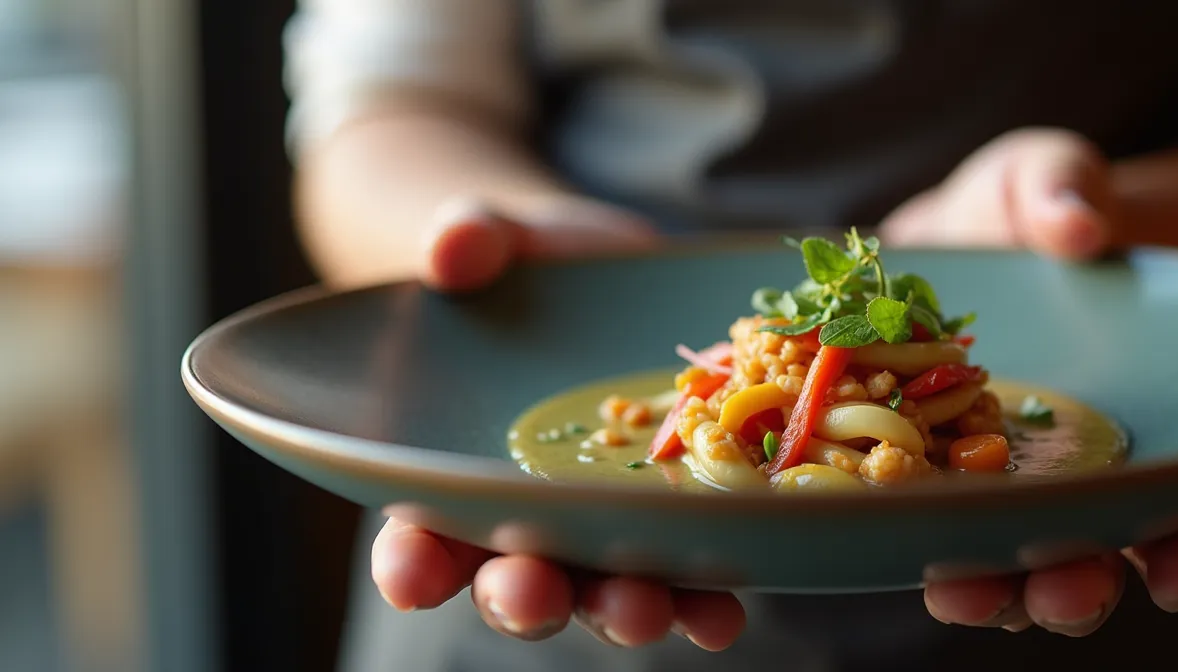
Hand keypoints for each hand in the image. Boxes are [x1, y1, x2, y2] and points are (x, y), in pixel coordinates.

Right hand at [379, 196, 742, 648]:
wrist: (613, 273)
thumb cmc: (530, 266)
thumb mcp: (500, 239)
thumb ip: (468, 237)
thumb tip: (451, 248)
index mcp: (458, 471)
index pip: (419, 532)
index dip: (410, 560)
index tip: (411, 572)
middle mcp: (529, 515)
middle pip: (514, 577)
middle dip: (522, 594)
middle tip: (532, 592)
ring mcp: (606, 521)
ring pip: (603, 587)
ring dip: (620, 609)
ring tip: (644, 607)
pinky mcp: (674, 508)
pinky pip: (688, 566)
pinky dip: (704, 594)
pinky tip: (723, 607)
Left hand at [878, 127, 1177, 634]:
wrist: (926, 236)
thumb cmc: (1006, 211)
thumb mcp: (1033, 178)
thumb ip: (1060, 187)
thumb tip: (1080, 225)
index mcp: (1110, 423)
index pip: (1167, 502)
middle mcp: (1048, 468)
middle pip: (1078, 549)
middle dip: (1077, 583)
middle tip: (1066, 590)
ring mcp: (971, 477)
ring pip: (992, 557)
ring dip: (988, 587)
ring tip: (965, 590)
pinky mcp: (897, 467)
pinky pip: (902, 519)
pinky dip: (898, 541)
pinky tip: (877, 542)